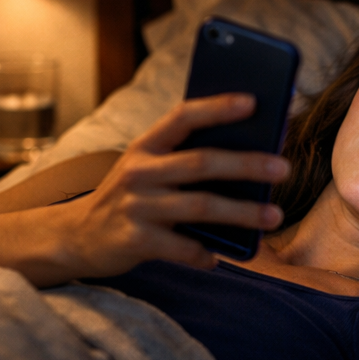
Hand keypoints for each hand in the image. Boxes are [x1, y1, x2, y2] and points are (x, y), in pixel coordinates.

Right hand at [57, 94, 289, 276]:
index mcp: (146, 145)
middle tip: (283, 168)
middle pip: (202, 163)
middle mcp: (139, 171)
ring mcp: (136, 206)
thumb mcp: (148, 166)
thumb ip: (185, 156)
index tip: (254, 102)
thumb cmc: (131, 194)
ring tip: (274, 215)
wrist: (75, 235)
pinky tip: (221, 257)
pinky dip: (206, 253)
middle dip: (247, 164)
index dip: (218, 107)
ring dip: (242, 212)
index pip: (184, 116)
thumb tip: (251, 152)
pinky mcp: (135, 241)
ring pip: (201, 206)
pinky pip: (183, 248)